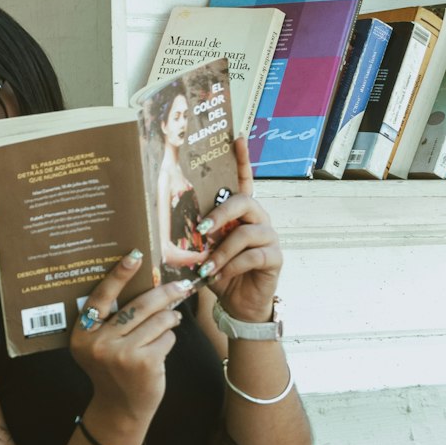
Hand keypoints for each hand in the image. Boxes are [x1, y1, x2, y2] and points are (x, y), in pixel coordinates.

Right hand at [70, 252, 197, 433]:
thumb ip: (112, 319)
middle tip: (181, 286)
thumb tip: (146, 282)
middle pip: (138, 306)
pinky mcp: (144, 363)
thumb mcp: (102, 344)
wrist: (120, 407)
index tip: (135, 255)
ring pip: (157, 320)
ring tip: (171, 320)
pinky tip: (162, 347)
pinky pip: (166, 337)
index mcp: (82, 334)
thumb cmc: (114, 368)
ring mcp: (122, 354)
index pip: (102, 296)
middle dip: (164, 293)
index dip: (119, 274)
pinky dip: (169, 338)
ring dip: (170, 318)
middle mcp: (99, 343)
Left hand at [195, 135, 281, 322]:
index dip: (242, 160)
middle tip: (202, 229)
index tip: (238, 138)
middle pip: (244, 202)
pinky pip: (253, 255)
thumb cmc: (221, 274)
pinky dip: (232, 266)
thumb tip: (170, 225)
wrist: (238, 306)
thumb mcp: (205, 253)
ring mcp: (269, 238)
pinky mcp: (275, 258)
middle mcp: (258, 220)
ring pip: (246, 233)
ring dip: (222, 252)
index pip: (244, 182)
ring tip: (207, 267)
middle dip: (220, 214)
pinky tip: (220, 276)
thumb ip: (199, 237)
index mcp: (241, 214)